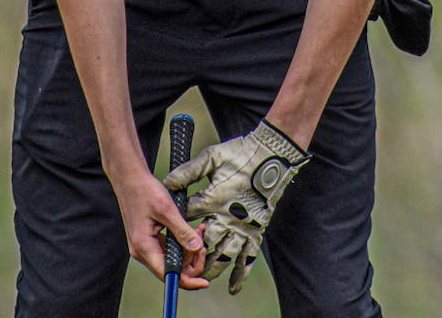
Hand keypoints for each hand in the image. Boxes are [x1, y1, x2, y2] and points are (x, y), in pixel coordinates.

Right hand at [112, 168, 208, 290]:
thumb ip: (182, 231)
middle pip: (171, 269)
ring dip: (187, 249)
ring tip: (199, 231)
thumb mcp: (166, 210)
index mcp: (144, 247)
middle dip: (191, 259)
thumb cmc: (144, 190)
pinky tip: (189, 229)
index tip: (205, 283)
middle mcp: (142, 251)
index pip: (168, 275)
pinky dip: (180, 242)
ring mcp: (143, 245)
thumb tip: (197, 249)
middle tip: (203, 243)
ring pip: (171, 258)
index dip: (188, 282)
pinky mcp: (146, 238)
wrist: (128, 177)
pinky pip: (166, 248)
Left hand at [164, 119, 309, 293]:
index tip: (170, 226)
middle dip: (192, 253)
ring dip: (211, 268)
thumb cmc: (240, 155)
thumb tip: (168, 181)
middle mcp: (227, 217)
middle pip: (204, 245)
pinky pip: (248, 259)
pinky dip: (240, 274)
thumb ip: (189, 171)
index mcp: (213, 199)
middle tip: (183, 259)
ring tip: (201, 276)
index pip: (188, 217)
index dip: (178, 223)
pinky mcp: (257, 231)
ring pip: (223, 257)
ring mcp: (243, 227)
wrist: (272, 156)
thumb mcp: (212, 158)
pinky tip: (232, 285)